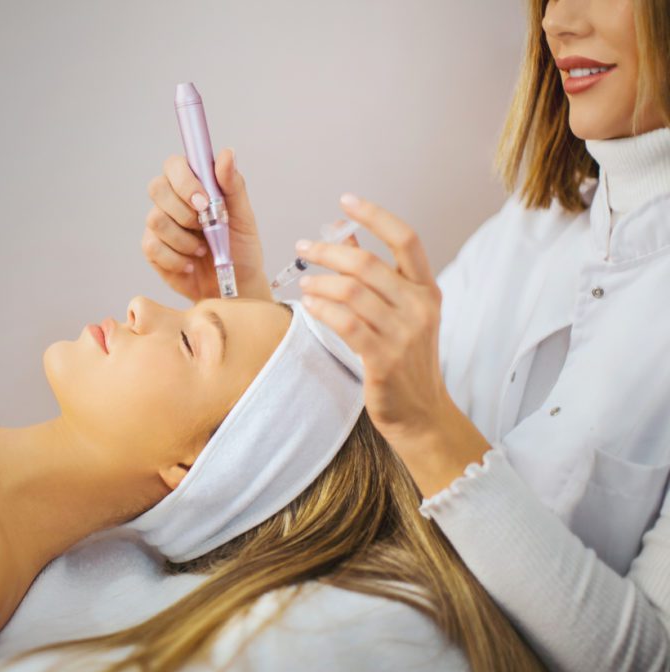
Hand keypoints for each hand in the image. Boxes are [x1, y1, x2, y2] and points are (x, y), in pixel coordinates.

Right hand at [143, 148, 271, 301]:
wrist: (234, 284)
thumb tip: (227, 153)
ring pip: (155, 219)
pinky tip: (190, 265)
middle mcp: (172, 200)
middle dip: (183, 212)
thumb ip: (233, 184)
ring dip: (183, 239)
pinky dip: (176, 259)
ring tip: (203, 249)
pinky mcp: (152, 248)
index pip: (174, 165)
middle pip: (156, 187)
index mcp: (193, 184)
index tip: (204, 202)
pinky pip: (152, 246)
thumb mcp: (243, 215)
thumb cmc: (240, 247)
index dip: (184, 181)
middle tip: (205, 228)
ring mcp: (159, 224)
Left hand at [295, 194, 489, 495]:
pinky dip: (322, 309)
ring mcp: (404, 334)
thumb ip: (375, 274)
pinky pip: (345, 323)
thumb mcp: (400, 312)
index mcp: (427, 290)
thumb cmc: (406, 361)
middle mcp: (419, 307)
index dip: (375, 215)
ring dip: (320, 282)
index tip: (345, 201)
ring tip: (303, 282)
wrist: (422, 413)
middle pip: (367, 262)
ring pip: (352, 291)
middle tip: (302, 248)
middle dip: (328, 250)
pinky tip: (309, 305)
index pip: (405, 239)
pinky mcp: (384, 359)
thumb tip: (345, 233)